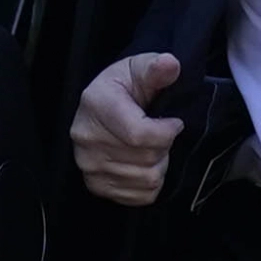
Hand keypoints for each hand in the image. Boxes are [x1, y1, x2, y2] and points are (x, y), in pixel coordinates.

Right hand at [70, 52, 185, 205]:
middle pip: (146, 158)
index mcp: (96, 104)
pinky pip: (140, 197)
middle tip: (161, 134)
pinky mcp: (96, 186)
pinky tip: (144, 163)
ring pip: (147, 179)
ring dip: (159, 165)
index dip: (167, 131)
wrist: (106, 105)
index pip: (138, 134)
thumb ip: (156, 68)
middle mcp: (86, 137)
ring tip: (151, 147)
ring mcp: (88, 165)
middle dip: (165, 147)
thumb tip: (169, 64)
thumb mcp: (140, 68)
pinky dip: (151, 183)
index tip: (174, 122)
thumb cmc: (127, 86)